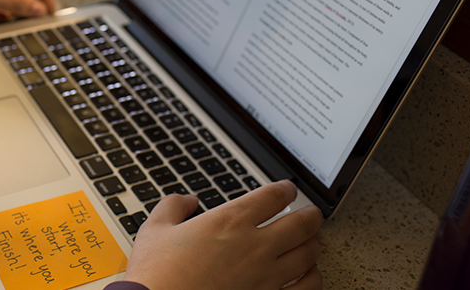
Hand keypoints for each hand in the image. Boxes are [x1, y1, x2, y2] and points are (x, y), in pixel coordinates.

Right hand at [124, 180, 322, 289]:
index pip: (274, 196)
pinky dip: (313, 278)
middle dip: (311, 215)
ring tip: (311, 241)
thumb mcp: (156, 228)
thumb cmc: (157, 273)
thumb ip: (173, 206)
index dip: (286, 189)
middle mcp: (254, 245)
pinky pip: (306, 288)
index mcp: (230, 221)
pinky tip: (308, 275)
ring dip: (313, 244)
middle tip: (311, 213)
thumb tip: (187, 200)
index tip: (288, 190)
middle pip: (302, 223)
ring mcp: (265, 276)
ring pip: (309, 255)